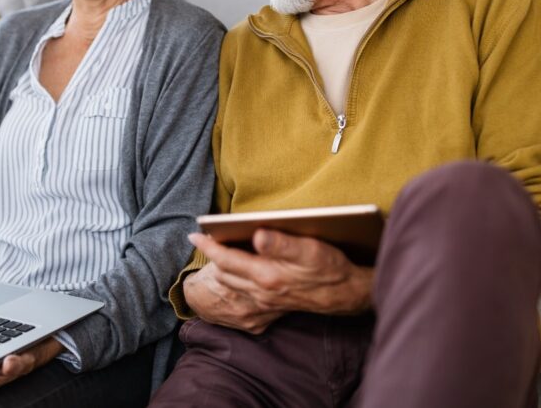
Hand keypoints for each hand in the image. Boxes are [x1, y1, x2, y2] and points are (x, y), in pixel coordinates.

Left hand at [187, 229, 373, 328]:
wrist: (346, 293)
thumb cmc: (328, 267)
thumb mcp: (309, 250)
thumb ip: (282, 243)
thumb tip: (257, 235)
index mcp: (266, 276)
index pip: (225, 259)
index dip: (208, 245)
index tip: (194, 233)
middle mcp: (261, 293)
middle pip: (222, 274)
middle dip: (211, 257)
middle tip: (205, 239)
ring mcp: (264, 303)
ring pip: (229, 286)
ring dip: (219, 270)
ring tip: (215, 252)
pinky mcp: (270, 308)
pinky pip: (240, 297)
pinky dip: (232, 283)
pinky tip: (235, 273)